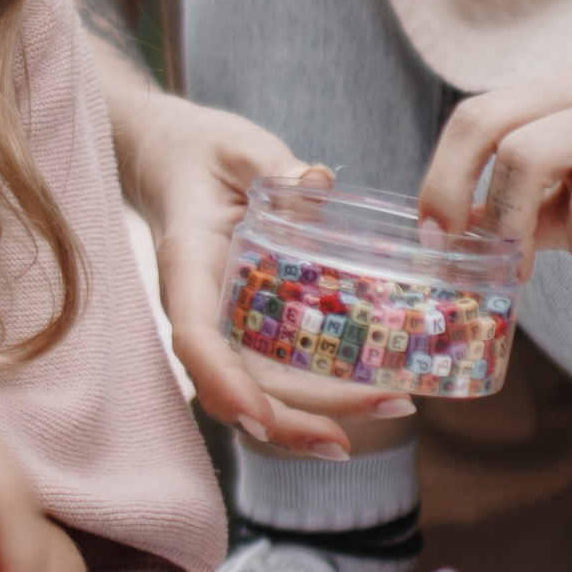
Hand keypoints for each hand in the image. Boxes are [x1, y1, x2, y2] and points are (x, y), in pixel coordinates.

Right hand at [125, 89, 409, 458]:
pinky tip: (378, 388)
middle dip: (293, 420)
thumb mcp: (238, 149)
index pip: (197, 339)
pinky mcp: (253, 324)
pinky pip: (281, 370)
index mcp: (189, 267)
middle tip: (368, 421)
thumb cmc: (203, 155)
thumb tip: (316, 181)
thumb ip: (272, 166)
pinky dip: (323, 391)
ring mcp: (228, 323)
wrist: (176, 162)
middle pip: (238, 385)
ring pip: (262, 390)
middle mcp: (204, 310)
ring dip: (318, 415)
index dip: (225, 384)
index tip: (260, 416)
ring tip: (394, 405)